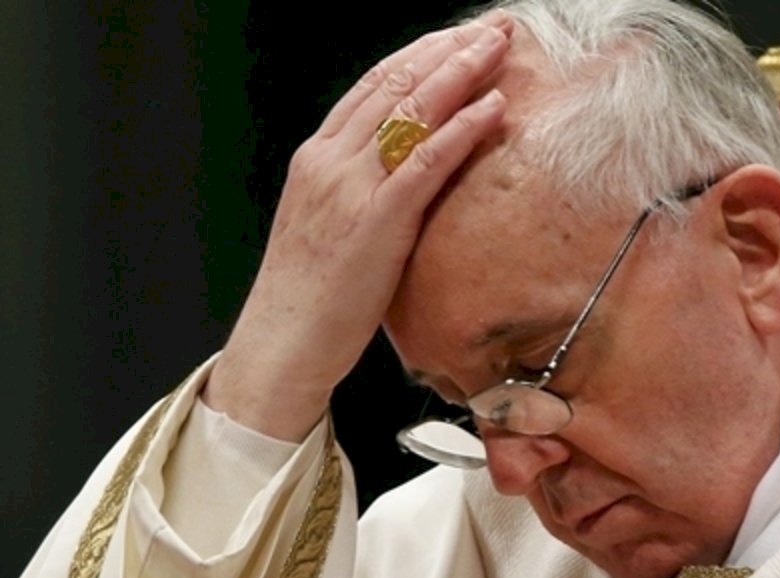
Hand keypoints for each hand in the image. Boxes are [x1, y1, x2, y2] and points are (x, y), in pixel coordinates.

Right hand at [203, 12, 511, 440]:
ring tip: (498, 47)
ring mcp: (351, 187)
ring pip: (411, 111)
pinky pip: (426, 162)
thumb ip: (359, 191)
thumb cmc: (309, 297)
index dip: (418, 56)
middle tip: (489, 29)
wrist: (281, 343)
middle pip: (395, 85)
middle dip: (446, 50)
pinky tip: (492, 107)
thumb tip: (405, 175)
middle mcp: (330, 160)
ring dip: (460, 72)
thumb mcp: (327, 227)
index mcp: (317, 159)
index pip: (372, 87)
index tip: (456, 38)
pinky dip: (462, 129)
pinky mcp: (376, 220)